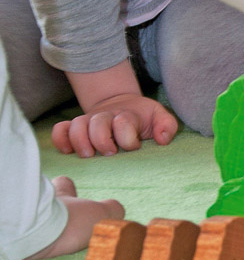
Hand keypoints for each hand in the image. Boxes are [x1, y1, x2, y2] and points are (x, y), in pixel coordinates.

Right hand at [52, 93, 177, 157]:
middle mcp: (105, 117)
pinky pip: (61, 130)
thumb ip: (167, 126)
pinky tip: (68, 151)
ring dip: (80, 141)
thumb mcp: (159, 116)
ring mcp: (88, 121)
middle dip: (102, 140)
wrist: (122, 105)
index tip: (134, 146)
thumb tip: (162, 139)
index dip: (128, 138)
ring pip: (76, 126)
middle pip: (97, 124)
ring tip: (89, 155)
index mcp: (127, 115)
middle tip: (110, 152)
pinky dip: (61, 139)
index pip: (124, 123)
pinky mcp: (75, 127)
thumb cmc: (142, 117)